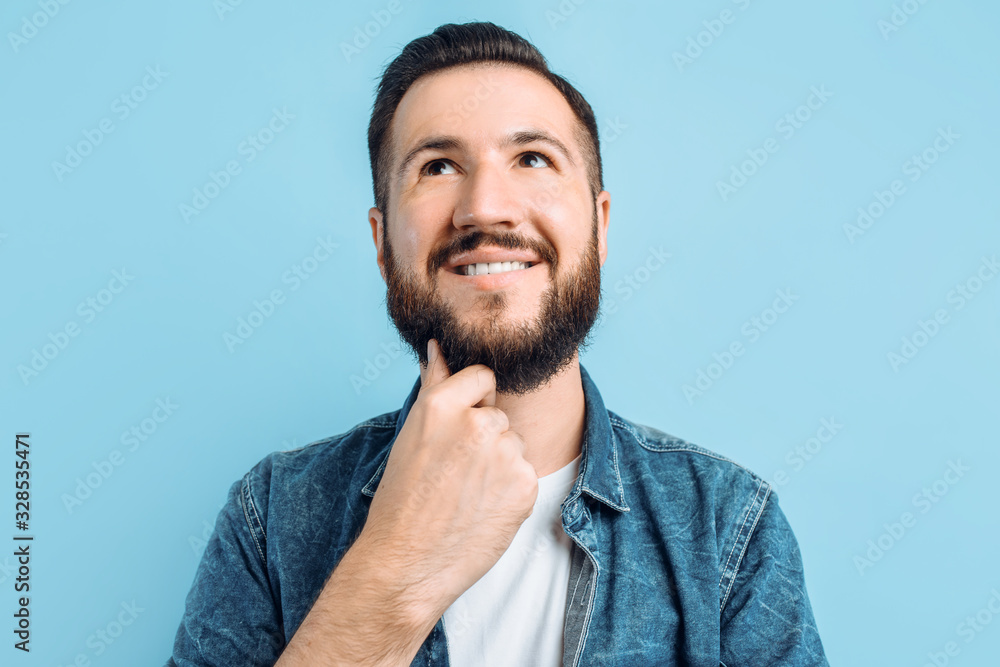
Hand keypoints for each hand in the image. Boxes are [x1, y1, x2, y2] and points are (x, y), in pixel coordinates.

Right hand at [358, 338, 538, 616]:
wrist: (406, 563)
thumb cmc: (401, 499)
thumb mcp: (411, 434)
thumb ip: (434, 386)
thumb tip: (438, 346)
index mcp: (443, 404)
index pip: (483, 376)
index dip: (472, 403)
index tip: (456, 432)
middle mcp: (478, 423)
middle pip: (498, 415)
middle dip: (483, 438)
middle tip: (453, 473)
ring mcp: (505, 454)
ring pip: (513, 444)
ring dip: (498, 464)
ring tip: (465, 494)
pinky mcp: (525, 484)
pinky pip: (524, 473)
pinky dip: (510, 490)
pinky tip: (482, 509)